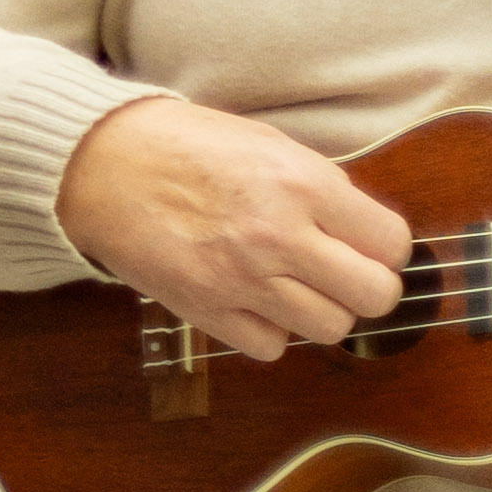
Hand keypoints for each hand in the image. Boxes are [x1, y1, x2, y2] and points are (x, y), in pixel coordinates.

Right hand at [54, 94, 414, 360]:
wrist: (98, 163)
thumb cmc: (180, 145)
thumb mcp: (267, 144)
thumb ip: (321, 188)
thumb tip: (362, 230)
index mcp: (302, 185)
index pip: (393, 243)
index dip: (384, 247)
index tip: (364, 244)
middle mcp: (278, 235)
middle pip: (375, 296)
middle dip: (366, 287)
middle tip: (341, 273)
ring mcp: (240, 278)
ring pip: (330, 329)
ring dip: (319, 311)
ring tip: (293, 287)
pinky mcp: (203, 308)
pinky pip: (271, 347)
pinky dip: (270, 331)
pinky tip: (253, 302)